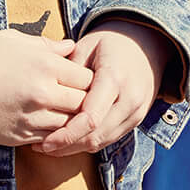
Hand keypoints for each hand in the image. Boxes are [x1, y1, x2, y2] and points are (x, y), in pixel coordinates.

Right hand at [0, 30, 93, 146]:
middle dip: (84, 102)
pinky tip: (48, 126)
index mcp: (46, 66)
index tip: (81, 81)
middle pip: (83, 104)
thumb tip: (70, 47)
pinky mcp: (20, 136)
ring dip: (70, 120)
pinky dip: (53, 134)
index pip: (87, 78)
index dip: (87, 80)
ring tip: (66, 114)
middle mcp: (44, 93)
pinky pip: (49, 139)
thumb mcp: (15, 40)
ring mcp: (32, 117)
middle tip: (79, 100)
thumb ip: (48, 45)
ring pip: (69, 124)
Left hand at [31, 19, 172, 155]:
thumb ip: (69, 72)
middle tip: (40, 147)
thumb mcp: (87, 46)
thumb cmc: (111, 42)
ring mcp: (136, 112)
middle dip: (67, 145)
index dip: (66, 134)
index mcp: (115, 78)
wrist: (148, 44)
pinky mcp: (136, 119)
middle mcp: (130, 99)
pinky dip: (88, 142)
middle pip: (95, 135)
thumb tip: (47, 96)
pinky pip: (109, 138)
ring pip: (102, 141)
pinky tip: (69, 141)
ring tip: (50, 146)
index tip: (44, 141)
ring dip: (76, 148)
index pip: (90, 118)